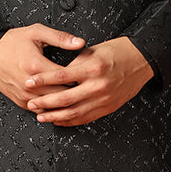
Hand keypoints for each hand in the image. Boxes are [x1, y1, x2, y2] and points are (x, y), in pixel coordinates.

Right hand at [0, 24, 86, 105]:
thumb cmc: (11, 42)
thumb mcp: (36, 32)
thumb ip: (60, 38)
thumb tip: (80, 43)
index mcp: (36, 65)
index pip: (67, 77)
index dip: (81, 77)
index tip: (89, 75)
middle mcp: (30, 84)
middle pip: (61, 94)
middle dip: (76, 92)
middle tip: (87, 88)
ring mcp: (24, 95)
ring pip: (52, 106)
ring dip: (65, 103)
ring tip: (78, 98)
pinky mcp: (20, 101)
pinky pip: (40, 110)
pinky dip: (51, 109)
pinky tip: (61, 105)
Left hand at [21, 35, 154, 126]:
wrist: (141, 60)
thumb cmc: (117, 52)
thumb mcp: (93, 51)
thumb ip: (74, 63)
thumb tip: (55, 74)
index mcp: (92, 68)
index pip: (61, 76)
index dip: (42, 80)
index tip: (29, 82)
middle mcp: (98, 85)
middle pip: (65, 99)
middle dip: (45, 103)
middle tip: (31, 103)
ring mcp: (104, 99)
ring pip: (74, 112)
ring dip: (55, 116)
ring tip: (41, 116)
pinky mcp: (108, 107)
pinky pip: (86, 118)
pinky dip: (70, 121)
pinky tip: (59, 120)